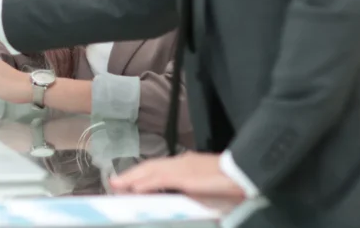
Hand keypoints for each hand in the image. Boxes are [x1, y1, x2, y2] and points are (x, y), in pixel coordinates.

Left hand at [109, 152, 246, 198]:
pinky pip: (161, 180)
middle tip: (115, 182)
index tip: (128, 180)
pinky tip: (135, 188)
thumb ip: (192, 190)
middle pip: (150, 167)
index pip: (158, 167)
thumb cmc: (229, 181)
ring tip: (118, 185)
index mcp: (186, 163)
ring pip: (151, 172)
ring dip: (132, 178)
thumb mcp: (207, 185)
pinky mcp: (186, 178)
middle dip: (131, 174)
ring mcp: (183, 168)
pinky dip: (146, 183)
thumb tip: (184, 196)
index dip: (141, 173)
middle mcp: (181, 162)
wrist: (244, 173)